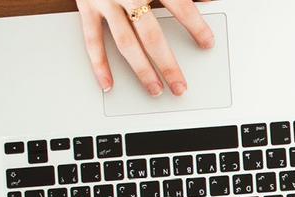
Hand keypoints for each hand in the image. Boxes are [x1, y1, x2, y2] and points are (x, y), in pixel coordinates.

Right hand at [76, 0, 215, 95]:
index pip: (181, 8)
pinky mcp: (86, 6)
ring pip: (125, 43)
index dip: (197, 28)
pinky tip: (108, 83)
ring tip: (155, 90)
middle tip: (180, 86)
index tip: (208, 44)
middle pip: (152, 36)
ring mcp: (104, 1)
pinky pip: (92, 39)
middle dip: (168, 64)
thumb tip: (208, 1)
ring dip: (141, 70)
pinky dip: (99, 63)